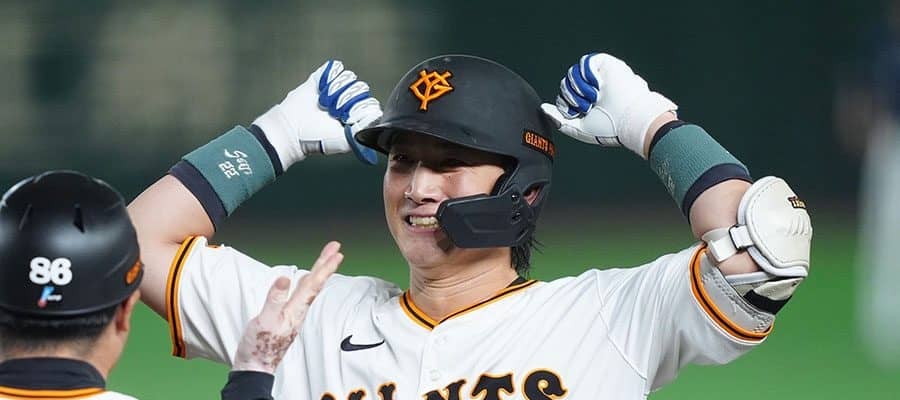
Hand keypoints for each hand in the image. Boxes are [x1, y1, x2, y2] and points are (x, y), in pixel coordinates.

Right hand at [231, 241, 343, 373]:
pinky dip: (307, 284)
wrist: (255, 367)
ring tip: (325, 260)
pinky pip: (301, 295)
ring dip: (318, 272)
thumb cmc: (259, 346)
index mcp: (295, 310)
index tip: (336, 253)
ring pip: (309, 289)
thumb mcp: (265, 320)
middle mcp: (298, 311)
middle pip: (314, 284)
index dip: (324, 267)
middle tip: (335, 249)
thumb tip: (284, 278)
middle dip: (325, 265)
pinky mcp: (286, 317)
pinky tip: (305, 281)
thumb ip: (275, 300)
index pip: (313, 284)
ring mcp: (293, 315)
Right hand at [253, 60, 381, 168]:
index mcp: (356, 113)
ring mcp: (337, 87)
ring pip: (349, 77)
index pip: (370, 102)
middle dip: (345, 100)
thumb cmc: (316, 138)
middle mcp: (349, 99)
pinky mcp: (324, 77)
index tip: (345, 118)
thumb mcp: (344, 142)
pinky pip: (336, 68)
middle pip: (360, 88)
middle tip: (332, 111)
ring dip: (334, 91)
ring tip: (324, 103)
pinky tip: (320, 89)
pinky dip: (328, 77)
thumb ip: (362, 131)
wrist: (292, 128)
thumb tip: (376, 120)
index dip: (358, 108)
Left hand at [540, 53, 677, 158]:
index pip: (563, 98)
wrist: (629, 119)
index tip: (581, 114)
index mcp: (585, 102)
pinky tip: (599, 86)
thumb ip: (559, 119)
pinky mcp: (605, 64)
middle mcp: (590, 88)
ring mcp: (597, 75)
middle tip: (589, 106)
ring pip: (572, 74)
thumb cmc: (610, 127)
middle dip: (573, 98)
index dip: (568, 106)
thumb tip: (543, 108)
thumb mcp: (579, 128)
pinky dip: (589, 76)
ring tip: (595, 97)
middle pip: (565, 85)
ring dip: (581, 89)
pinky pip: (585, 63)